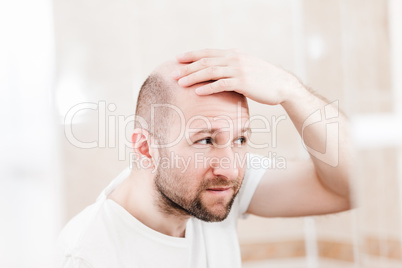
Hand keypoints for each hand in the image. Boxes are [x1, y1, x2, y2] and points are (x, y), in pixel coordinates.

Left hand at [172, 49, 303, 105]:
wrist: (282, 85)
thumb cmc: (263, 79)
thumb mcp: (247, 66)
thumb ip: (232, 65)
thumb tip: (219, 68)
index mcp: (233, 54)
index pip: (208, 52)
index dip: (191, 55)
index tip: (177, 59)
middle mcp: (234, 59)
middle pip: (205, 61)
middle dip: (187, 67)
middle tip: (173, 73)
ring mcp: (239, 70)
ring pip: (210, 71)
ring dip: (193, 77)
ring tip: (179, 82)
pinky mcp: (243, 82)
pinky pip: (221, 84)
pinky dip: (208, 87)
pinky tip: (197, 92)